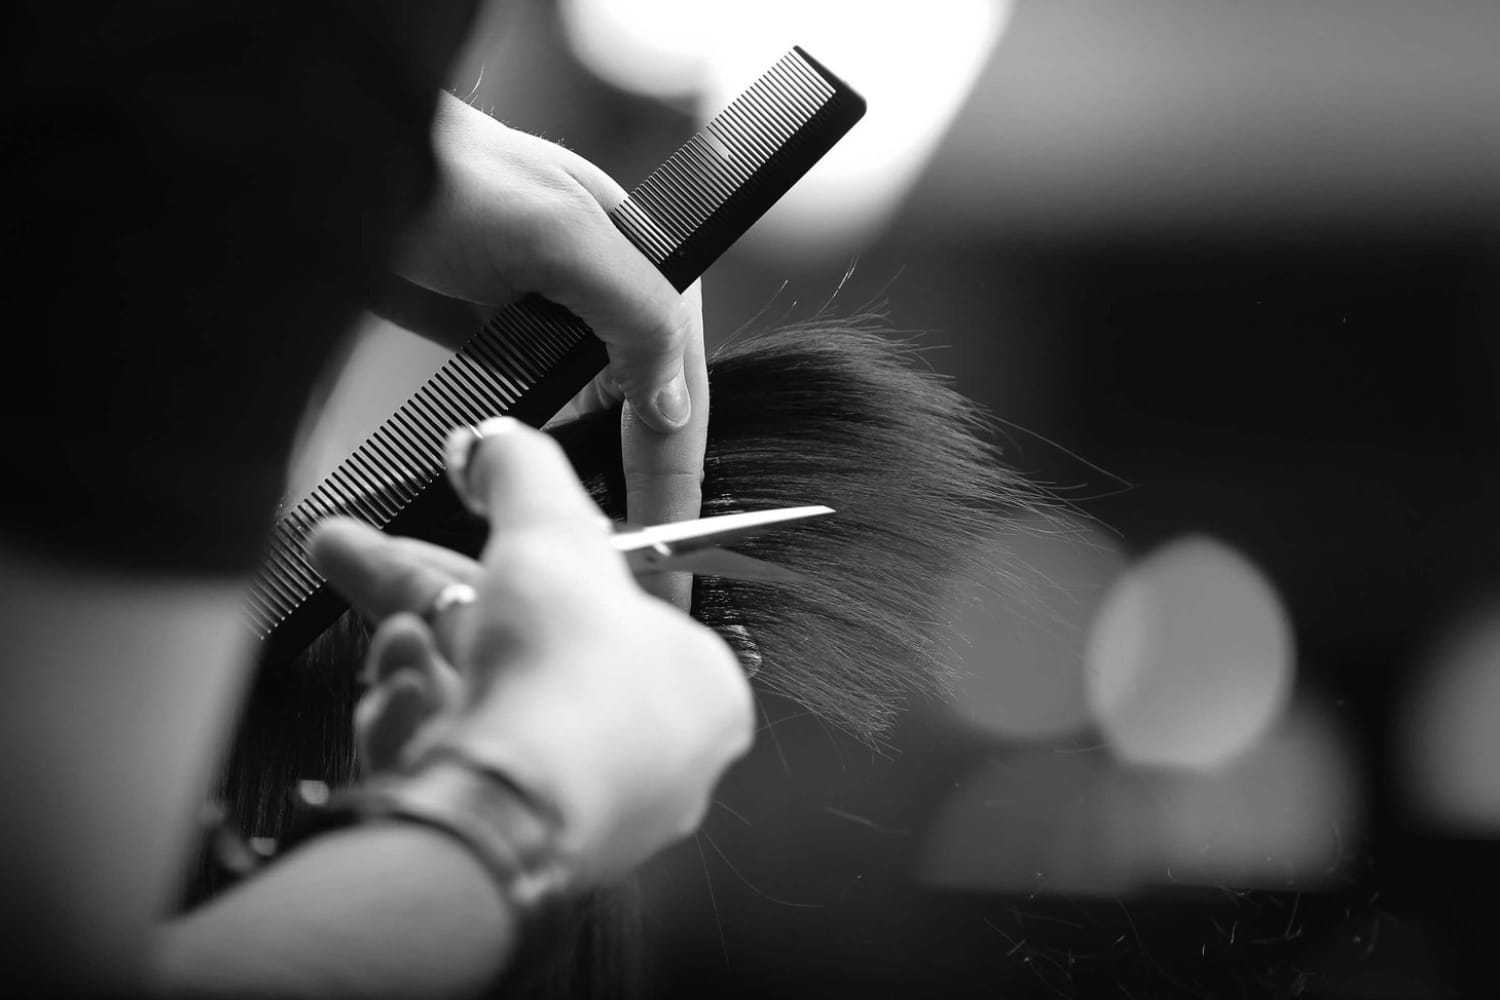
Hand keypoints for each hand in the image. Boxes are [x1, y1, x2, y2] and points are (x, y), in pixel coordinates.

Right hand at [307, 418, 752, 884]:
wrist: (510, 810)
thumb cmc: (564, 684)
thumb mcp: (546, 533)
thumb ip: (521, 472)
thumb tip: (492, 440)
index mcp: (695, 684)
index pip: (592, 604)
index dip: (507, 561)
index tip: (452, 536)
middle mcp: (651, 755)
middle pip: (521, 651)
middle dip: (422, 597)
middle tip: (349, 554)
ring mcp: (584, 808)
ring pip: (484, 711)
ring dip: (420, 662)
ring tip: (390, 641)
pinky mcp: (514, 846)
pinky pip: (463, 771)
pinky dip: (421, 729)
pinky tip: (399, 706)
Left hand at [394, 94, 708, 606]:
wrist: (327, 158)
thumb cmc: (440, 169)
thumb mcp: (557, 233)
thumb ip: (634, 309)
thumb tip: (673, 401)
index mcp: (644, 261)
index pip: (679, 381)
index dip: (675, 465)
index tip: (668, 537)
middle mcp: (607, 294)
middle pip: (645, 409)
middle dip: (644, 484)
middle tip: (639, 562)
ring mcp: (553, 319)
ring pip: (597, 417)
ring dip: (600, 477)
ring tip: (604, 547)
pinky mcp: (502, 338)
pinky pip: (542, 411)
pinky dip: (546, 457)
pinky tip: (547, 498)